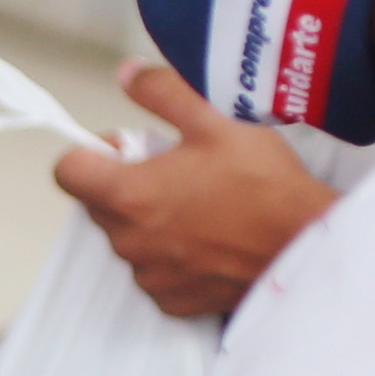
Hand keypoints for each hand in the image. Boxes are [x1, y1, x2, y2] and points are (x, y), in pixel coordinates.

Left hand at [45, 64, 330, 319]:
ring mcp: (149, 275)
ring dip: (150, 220)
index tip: (124, 148)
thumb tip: (129, 75)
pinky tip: (210, 238)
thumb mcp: (215, 122)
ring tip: (201, 203)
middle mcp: (129, 241)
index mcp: (127, 195)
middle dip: (126, 182)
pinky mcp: (173, 300)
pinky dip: (172, 255)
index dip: (91, 153)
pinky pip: (155, 272)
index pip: (67, 171)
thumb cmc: (264, 186)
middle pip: (99, 203)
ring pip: (129, 238)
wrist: (307, 246)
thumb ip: (162, 93)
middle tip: (176, 168)